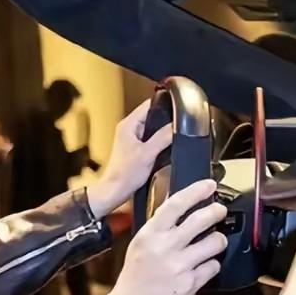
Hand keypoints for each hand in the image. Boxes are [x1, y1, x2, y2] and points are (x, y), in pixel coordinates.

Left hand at [86, 99, 174, 218]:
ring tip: (174, 137)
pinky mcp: (136, 148)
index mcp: (128, 124)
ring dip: (163, 133)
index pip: (149, 104)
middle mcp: (129, 128)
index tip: (179, 106)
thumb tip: (178, 125)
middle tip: (180, 125)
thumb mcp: (148, 153)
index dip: (165, 103)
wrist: (115, 191)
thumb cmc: (124, 174)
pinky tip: (167, 148)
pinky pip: (152, 140)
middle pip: (153, 116)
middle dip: (167, 120)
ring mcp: (132, 138)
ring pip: (154, 129)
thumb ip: (163, 137)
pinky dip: (160, 143)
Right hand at [104, 180, 226, 294]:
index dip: (196, 191)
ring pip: (214, 242)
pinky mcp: (191, 283)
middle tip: (220, 211)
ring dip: (219, 240)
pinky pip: (213, 266)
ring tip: (215, 241)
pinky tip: (204, 266)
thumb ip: (159, 227)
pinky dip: (212, 265)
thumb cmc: (135, 275)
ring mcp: (180, 265)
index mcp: (151, 234)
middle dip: (216, 211)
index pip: (176, 204)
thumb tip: (181, 209)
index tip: (209, 185)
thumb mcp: (140, 243)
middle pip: (201, 220)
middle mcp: (166, 247)